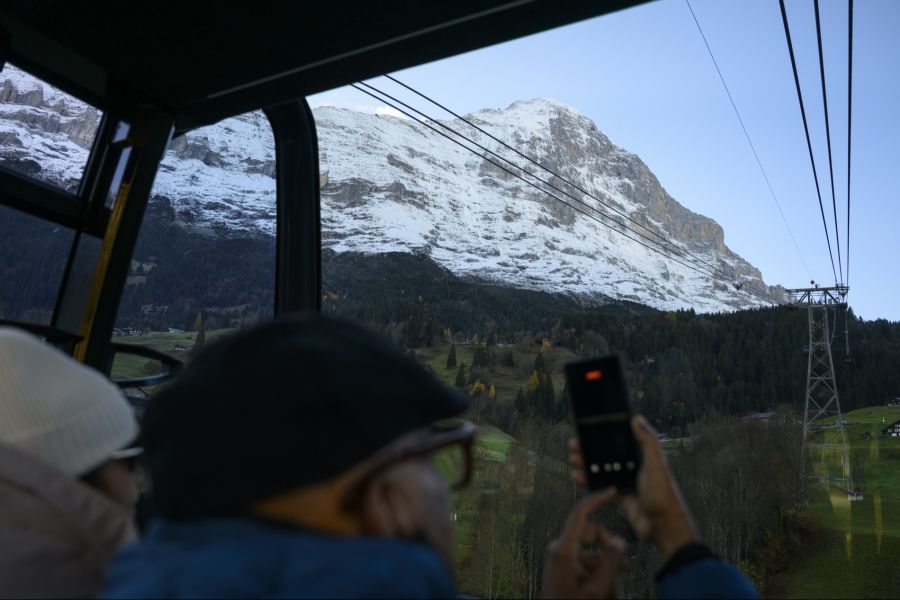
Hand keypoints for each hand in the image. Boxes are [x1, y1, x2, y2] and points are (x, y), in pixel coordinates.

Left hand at [542, 489, 625, 598]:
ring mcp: (559, 557)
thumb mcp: (597, 589)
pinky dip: (596, 568)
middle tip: (626, 563)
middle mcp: (559, 548)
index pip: (580, 513)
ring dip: (604, 562)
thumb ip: (610, 562)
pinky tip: (605, 587)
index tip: (612, 491)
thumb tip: (619, 540)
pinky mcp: (561, 565)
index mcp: (564, 549)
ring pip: (589, 549)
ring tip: (614, 586)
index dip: (596, 499)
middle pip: (589, 531)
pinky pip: (583, 559)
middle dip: (608, 544)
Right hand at [568, 416, 697, 560]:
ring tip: (573, 459)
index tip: (588, 428)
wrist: (663, 526)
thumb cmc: (663, 494)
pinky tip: (578, 477)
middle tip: (573, 444)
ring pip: (602, 468)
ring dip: (587, 464)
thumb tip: (637, 418)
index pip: (620, 439)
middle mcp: (634, 465)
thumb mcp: (657, 465)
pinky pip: (601, 484)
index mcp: (643, 455)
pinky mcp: (621, 494)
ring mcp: (627, 480)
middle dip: (590, 449)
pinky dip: (589, 480)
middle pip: (608, 453)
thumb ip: (648, 442)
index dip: (603, 433)